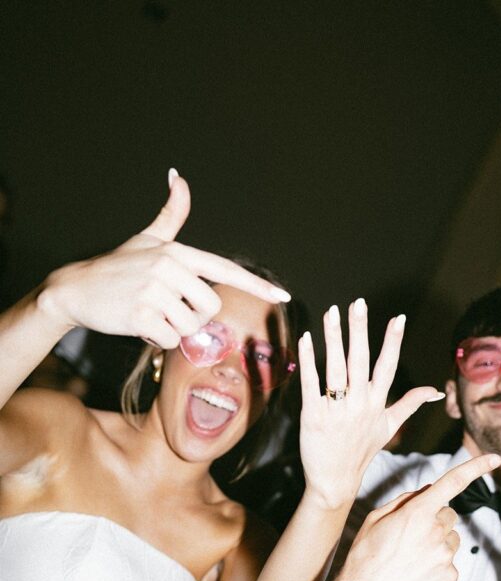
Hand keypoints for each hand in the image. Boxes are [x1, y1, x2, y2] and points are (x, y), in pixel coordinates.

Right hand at [38, 171, 289, 346]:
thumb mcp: (147, 239)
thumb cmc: (118, 267)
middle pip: (210, 309)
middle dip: (192, 318)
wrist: (76, 288)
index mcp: (178, 252)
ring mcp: (154, 291)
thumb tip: (180, 178)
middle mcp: (169, 268)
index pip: (226, 270)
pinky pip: (169, 341)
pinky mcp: (141, 315)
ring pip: (190, 328)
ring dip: (173, 331)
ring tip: (152, 315)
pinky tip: (139, 326)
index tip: (282, 295)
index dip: (256, 285)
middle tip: (167, 310)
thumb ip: (170, 215)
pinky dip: (156, 341)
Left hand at [297, 298, 443, 508]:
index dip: (393, 342)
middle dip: (360, 330)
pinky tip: (307, 339)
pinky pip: (311, 383)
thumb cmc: (361, 451)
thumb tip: (434, 391)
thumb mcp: (389, 427)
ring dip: (334, 338)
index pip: (388, 367)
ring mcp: (337, 410)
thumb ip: (410, 404)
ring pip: (336, 367)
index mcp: (378, 403)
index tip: (399, 318)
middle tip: (358, 303)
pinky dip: (309, 360)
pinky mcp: (313, 416)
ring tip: (331, 312)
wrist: (335, 480)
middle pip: (361, 360)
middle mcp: (360, 404)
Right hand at [302, 453, 500, 580]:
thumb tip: (429, 489)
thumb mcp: (375, 520)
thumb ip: (405, 500)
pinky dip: (437, 564)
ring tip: (410, 559)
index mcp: (416, 514)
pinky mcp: (450, 577)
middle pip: (448, 515)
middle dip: (434, 520)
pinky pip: (450, 561)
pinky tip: (416, 573)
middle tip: (409, 537)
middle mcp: (435, 532)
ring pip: (450, 539)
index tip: (494, 459)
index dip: (476, 468)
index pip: (452, 483)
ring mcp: (445, 556)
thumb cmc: (365, 557)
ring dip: (436, 543)